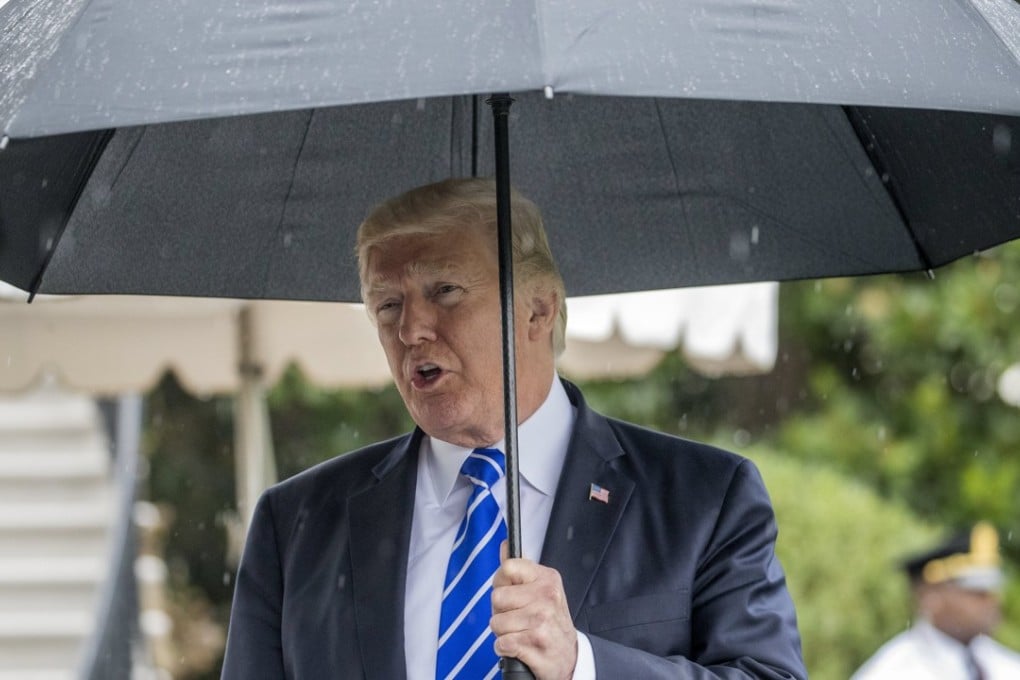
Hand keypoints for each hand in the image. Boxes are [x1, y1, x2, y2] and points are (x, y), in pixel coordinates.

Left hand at [490, 541, 577, 679]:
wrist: (568, 656)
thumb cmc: (549, 621)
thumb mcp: (541, 590)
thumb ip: (519, 569)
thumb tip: (505, 545)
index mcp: (547, 579)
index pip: (507, 568)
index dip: (502, 583)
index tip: (512, 593)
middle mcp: (547, 597)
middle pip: (497, 597)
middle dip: (501, 611)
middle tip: (518, 617)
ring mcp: (541, 621)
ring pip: (496, 622)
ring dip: (503, 632)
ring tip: (520, 632)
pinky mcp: (534, 644)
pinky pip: (501, 643)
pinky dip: (504, 649)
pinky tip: (519, 647)